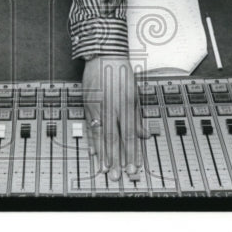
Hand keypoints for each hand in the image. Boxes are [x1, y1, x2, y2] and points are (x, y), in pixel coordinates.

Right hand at [82, 55, 144, 180]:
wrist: (103, 55)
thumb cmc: (121, 72)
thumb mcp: (135, 93)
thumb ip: (138, 116)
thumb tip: (144, 134)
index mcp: (125, 105)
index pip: (130, 135)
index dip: (132, 153)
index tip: (133, 167)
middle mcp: (111, 107)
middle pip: (114, 139)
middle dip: (117, 160)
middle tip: (117, 176)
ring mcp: (97, 107)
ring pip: (100, 135)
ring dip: (103, 154)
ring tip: (105, 169)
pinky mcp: (88, 104)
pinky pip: (89, 126)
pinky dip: (91, 140)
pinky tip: (92, 151)